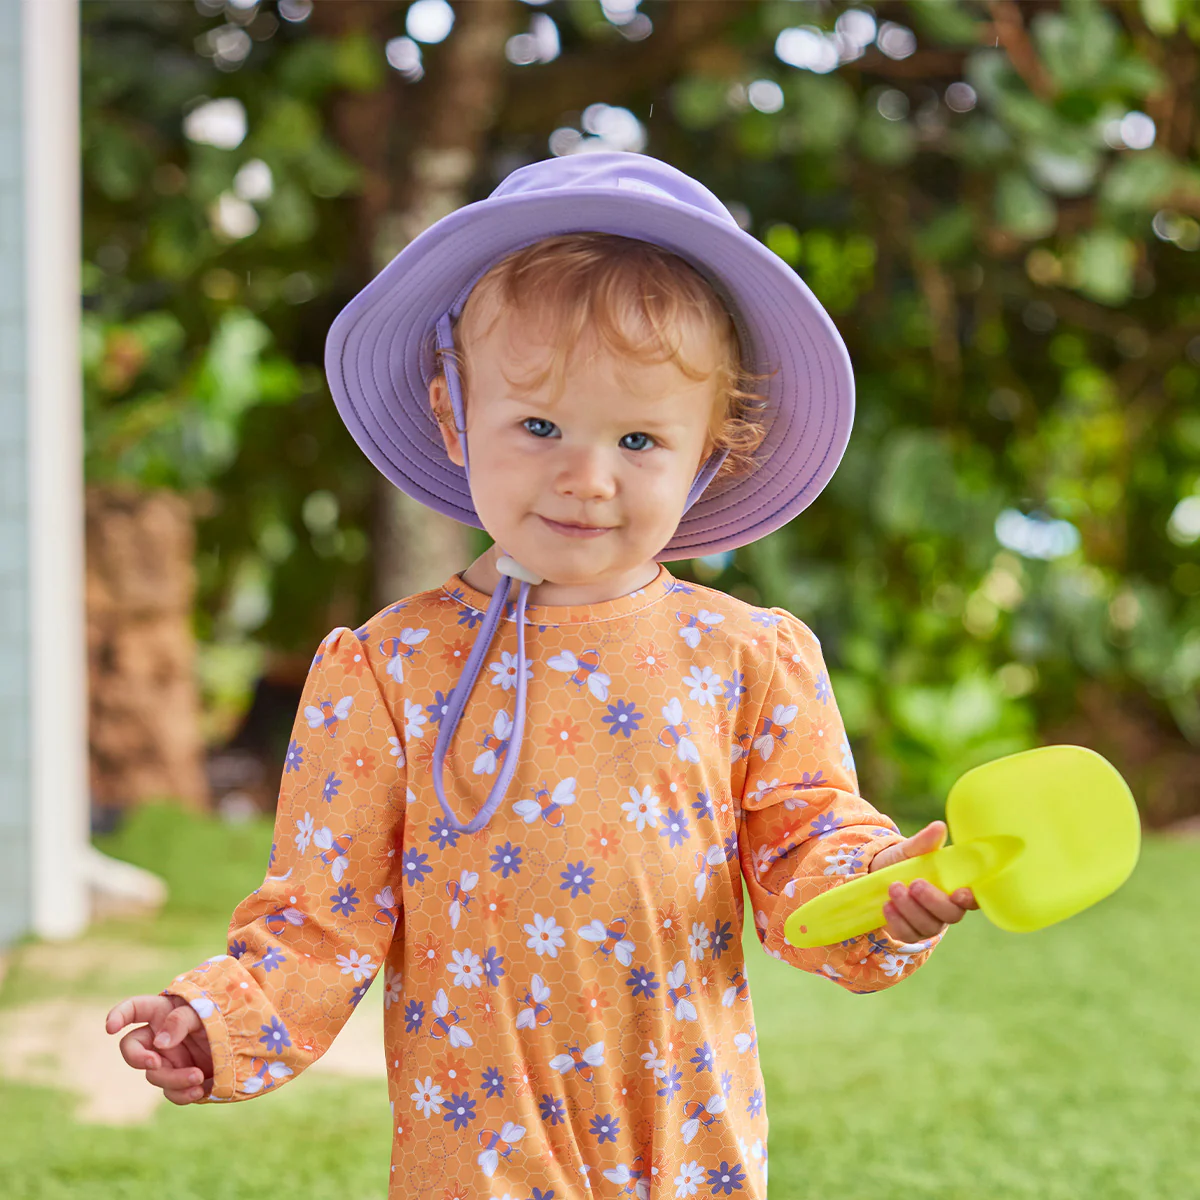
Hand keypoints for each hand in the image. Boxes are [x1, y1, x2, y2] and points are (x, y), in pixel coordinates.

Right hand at [105, 993, 213, 1104]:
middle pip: (131, 1049)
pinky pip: (171, 1092)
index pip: (133, 1010)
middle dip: (137, 1058)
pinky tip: (199, 1090)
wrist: (247, 1042)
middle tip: (155, 1063)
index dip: (118, 1016)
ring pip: (154, 1075)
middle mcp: (160, 1038)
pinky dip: (182, 1093)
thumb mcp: (206, 1011)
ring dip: (173, 1079)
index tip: (110, 1028)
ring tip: (198, 1076)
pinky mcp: (180, 1080)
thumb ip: (181, 1021)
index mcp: (163, 1012)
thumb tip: (158, 1044)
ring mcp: (169, 1060)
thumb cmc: (224, 1016)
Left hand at [868, 820, 979, 941]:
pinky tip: (886, 906)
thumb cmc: (901, 863)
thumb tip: (938, 826)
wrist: (873, 876)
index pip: (972, 899)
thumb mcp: (910, 851)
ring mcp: (929, 923)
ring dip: (910, 908)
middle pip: (951, 914)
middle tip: (914, 884)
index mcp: (953, 887)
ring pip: (928, 926)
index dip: (971, 899)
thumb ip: (924, 842)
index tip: (960, 893)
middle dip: (932, 901)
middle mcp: (946, 908)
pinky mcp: (910, 932)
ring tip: (893, 888)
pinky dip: (897, 921)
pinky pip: (908, 934)